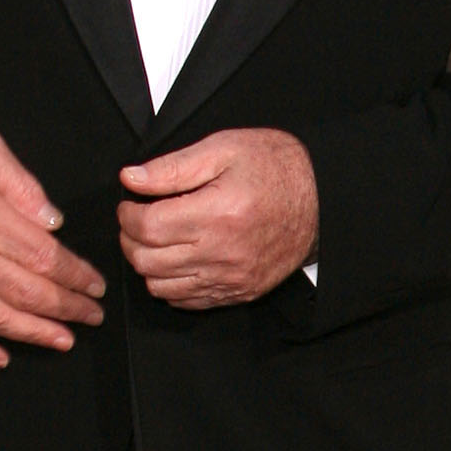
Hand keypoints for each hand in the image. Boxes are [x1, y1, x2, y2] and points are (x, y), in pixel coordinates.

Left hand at [118, 128, 317, 306]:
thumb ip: (173, 167)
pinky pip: (187, 301)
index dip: (127, 215)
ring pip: (161, 285)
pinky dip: (170, 284)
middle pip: (148, 259)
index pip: (148, 226)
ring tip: (154, 240)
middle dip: (130, 239)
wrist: (323, 200)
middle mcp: (222, 251)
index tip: (129, 203)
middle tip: (135, 220)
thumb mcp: (224, 149)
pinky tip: (175, 261)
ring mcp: (231, 277)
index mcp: (217, 212)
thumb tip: (131, 178)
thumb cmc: (276, 169)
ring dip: (147, 263)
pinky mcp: (239, 292)